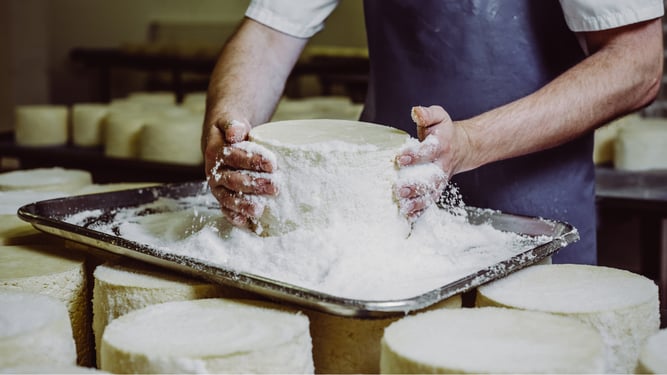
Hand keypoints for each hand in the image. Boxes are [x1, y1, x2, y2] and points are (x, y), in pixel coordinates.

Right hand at [203, 118, 276, 227]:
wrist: (222, 140)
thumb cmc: (231, 131)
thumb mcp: (230, 121)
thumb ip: (232, 124)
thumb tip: (235, 133)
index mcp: (215, 152)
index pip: (233, 157)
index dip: (252, 161)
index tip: (272, 164)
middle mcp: (214, 172)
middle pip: (233, 180)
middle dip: (253, 185)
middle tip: (274, 187)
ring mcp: (218, 187)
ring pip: (228, 198)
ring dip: (243, 205)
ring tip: (260, 210)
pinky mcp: (223, 197)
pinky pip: (226, 209)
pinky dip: (235, 217)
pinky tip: (246, 223)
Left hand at [395, 105, 468, 219]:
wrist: (461, 147)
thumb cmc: (443, 132)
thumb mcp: (439, 117)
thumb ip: (427, 114)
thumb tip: (416, 111)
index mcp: (442, 145)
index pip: (428, 150)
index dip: (415, 155)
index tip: (400, 158)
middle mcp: (442, 165)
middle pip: (431, 178)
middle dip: (416, 185)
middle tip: (399, 189)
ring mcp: (440, 179)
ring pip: (431, 193)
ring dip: (418, 202)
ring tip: (404, 207)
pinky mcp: (437, 189)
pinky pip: (430, 201)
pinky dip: (420, 211)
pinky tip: (408, 217)